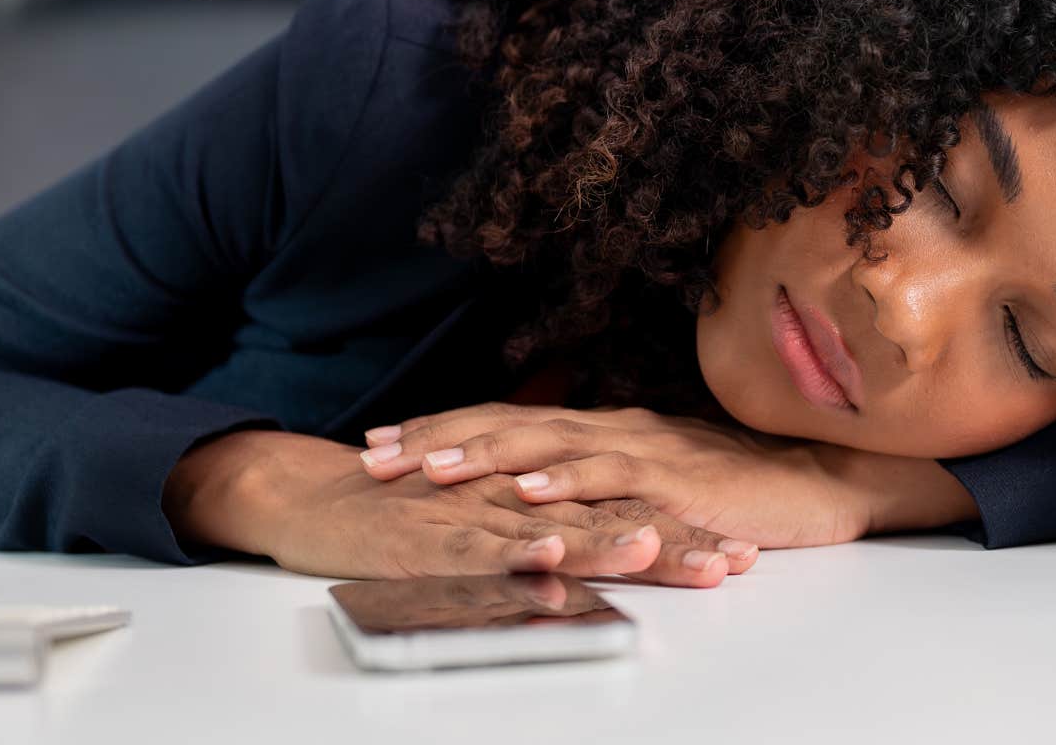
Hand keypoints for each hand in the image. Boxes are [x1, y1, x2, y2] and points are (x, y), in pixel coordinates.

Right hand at [164, 429, 738, 586]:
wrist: (315, 500)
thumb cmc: (403, 515)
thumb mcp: (488, 522)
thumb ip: (544, 532)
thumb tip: (603, 555)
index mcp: (537, 495)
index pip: (623, 512)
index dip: (683, 531)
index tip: (741, 552)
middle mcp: (518, 498)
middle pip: (605, 518)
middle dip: (672, 541)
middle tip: (732, 560)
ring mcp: (476, 514)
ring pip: (551, 525)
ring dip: (606, 537)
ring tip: (660, 548)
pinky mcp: (431, 534)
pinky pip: (477, 543)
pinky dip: (512, 547)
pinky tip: (546, 553)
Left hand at [354, 403, 973, 547]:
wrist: (818, 481)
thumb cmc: (736, 485)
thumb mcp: (654, 478)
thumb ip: (602, 478)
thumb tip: (542, 488)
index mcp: (605, 426)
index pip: (509, 419)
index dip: (444, 427)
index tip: (381, 440)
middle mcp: (615, 426)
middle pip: (510, 424)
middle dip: (438, 438)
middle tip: (374, 456)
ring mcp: (644, 446)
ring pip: (549, 442)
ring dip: (484, 453)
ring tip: (427, 468)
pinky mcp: (676, 476)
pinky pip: (611, 476)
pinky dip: (565, 482)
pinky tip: (525, 491)